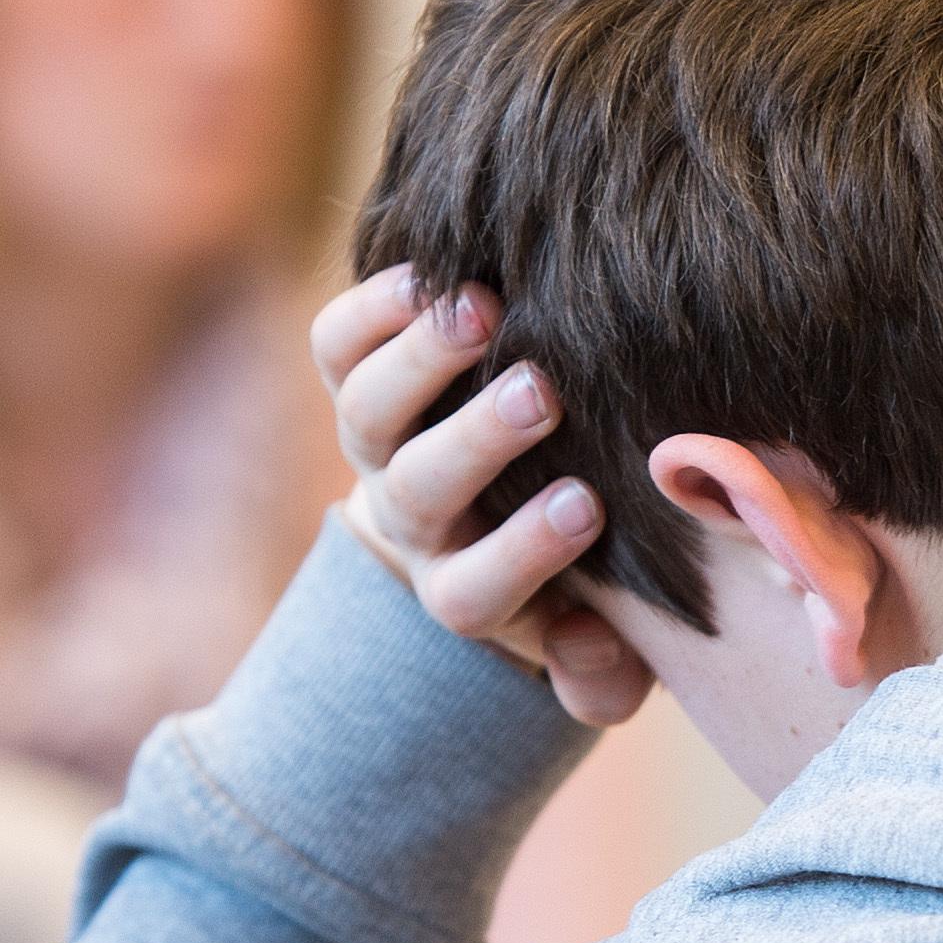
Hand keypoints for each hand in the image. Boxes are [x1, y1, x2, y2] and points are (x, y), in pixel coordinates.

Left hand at [307, 268, 653, 727]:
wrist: (499, 487)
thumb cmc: (577, 561)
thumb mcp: (604, 631)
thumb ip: (605, 669)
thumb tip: (594, 646)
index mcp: (469, 591)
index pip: (475, 594)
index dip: (523, 553)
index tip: (588, 507)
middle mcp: (415, 518)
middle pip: (418, 491)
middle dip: (474, 442)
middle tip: (539, 393)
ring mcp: (379, 443)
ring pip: (368, 410)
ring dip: (422, 359)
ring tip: (485, 310)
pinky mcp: (355, 374)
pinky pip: (337, 343)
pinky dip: (374, 305)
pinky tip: (436, 273)